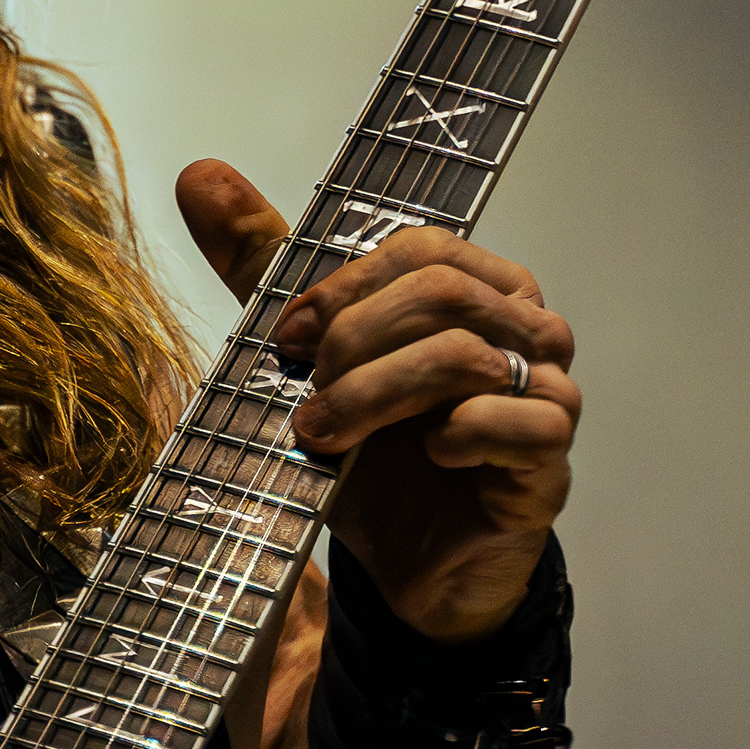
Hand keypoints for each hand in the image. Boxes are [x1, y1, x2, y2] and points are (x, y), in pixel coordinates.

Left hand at [178, 160, 578, 644]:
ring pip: (470, 356)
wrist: (409, 571)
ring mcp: (547, 397)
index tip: (288, 336)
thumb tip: (199, 177)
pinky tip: (426, 455)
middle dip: (354, 342)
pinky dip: (463, 434)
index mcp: (479, 291)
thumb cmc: (377, 458)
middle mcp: (526, 333)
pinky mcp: (550, 466)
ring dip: (379, 392)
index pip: (422, 249)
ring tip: (326, 434)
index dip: (346, 286)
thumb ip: (262, 270)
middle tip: (308, 396)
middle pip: (442, 295)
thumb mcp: (306, 359)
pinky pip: (525, 423)